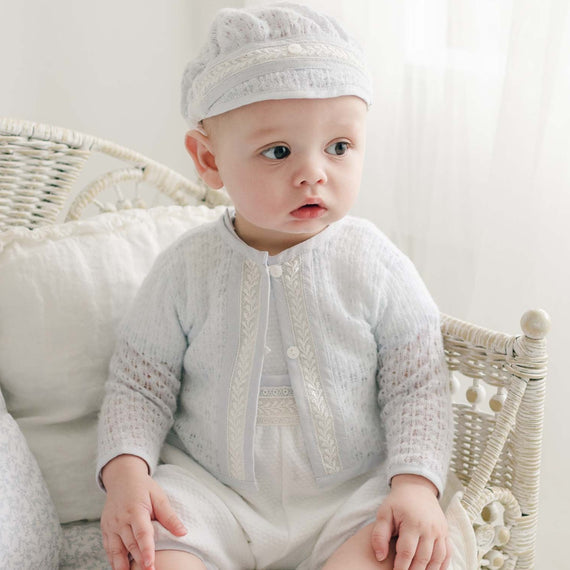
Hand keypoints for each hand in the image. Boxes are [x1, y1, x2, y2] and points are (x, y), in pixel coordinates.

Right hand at [100, 455, 186, 569]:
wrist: (122, 478)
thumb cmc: (143, 488)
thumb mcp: (159, 497)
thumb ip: (169, 516)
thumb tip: (183, 532)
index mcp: (136, 510)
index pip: (142, 533)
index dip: (146, 550)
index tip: (151, 564)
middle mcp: (121, 520)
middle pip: (130, 545)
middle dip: (139, 562)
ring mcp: (111, 526)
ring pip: (116, 551)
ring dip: (123, 566)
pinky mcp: (105, 530)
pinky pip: (109, 549)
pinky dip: (114, 561)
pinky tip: (121, 569)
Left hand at [371, 474, 450, 569]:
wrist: (416, 488)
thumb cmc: (398, 502)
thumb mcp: (384, 513)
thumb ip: (379, 534)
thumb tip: (380, 556)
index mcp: (412, 523)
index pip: (407, 552)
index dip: (401, 566)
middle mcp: (429, 528)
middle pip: (423, 558)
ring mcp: (440, 531)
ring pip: (437, 558)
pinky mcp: (446, 532)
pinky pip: (448, 553)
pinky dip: (442, 566)